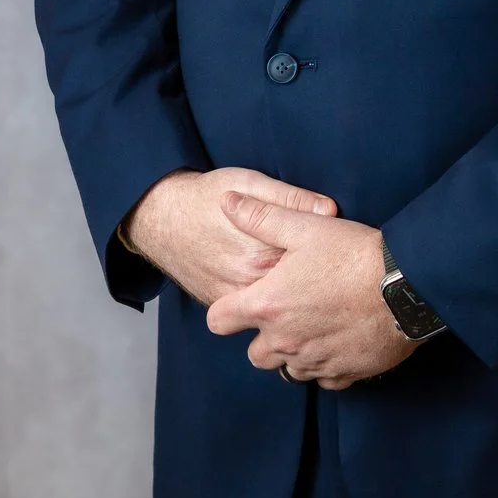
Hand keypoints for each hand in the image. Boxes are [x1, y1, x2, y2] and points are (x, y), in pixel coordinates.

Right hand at [120, 168, 337, 306]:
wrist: (159, 216)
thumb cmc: (205, 196)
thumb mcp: (251, 182)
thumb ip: (291, 198)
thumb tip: (330, 210)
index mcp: (263, 252)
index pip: (312, 269)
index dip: (329, 264)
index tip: (337, 259)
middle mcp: (247, 282)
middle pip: (297, 297)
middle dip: (313, 289)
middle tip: (324, 276)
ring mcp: (231, 297)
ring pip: (274, 314)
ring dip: (291, 304)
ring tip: (303, 287)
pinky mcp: (217, 303)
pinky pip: (249, 315)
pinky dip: (267, 309)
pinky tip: (276, 292)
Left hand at [205, 192, 419, 389]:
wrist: (407, 286)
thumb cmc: (355, 254)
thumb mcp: (305, 226)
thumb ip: (261, 216)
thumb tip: (228, 202)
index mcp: (268, 305)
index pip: (218, 321)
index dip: (227, 310)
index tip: (246, 299)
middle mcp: (286, 340)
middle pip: (254, 354)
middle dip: (264, 336)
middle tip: (289, 311)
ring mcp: (315, 361)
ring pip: (288, 370)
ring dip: (295, 352)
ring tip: (316, 324)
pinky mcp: (344, 374)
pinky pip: (323, 379)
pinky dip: (326, 364)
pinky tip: (339, 340)